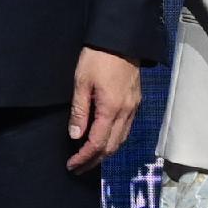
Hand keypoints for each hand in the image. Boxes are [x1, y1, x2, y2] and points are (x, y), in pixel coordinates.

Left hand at [65, 49, 141, 173]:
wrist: (121, 39)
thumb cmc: (98, 57)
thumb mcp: (81, 82)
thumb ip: (79, 111)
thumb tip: (75, 135)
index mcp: (111, 109)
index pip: (97, 143)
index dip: (84, 157)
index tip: (72, 165)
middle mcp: (126, 112)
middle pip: (112, 147)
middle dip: (94, 160)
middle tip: (78, 167)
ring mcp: (133, 108)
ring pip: (121, 140)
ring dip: (106, 153)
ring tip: (90, 158)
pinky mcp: (136, 101)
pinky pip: (126, 129)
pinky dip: (114, 140)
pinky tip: (105, 140)